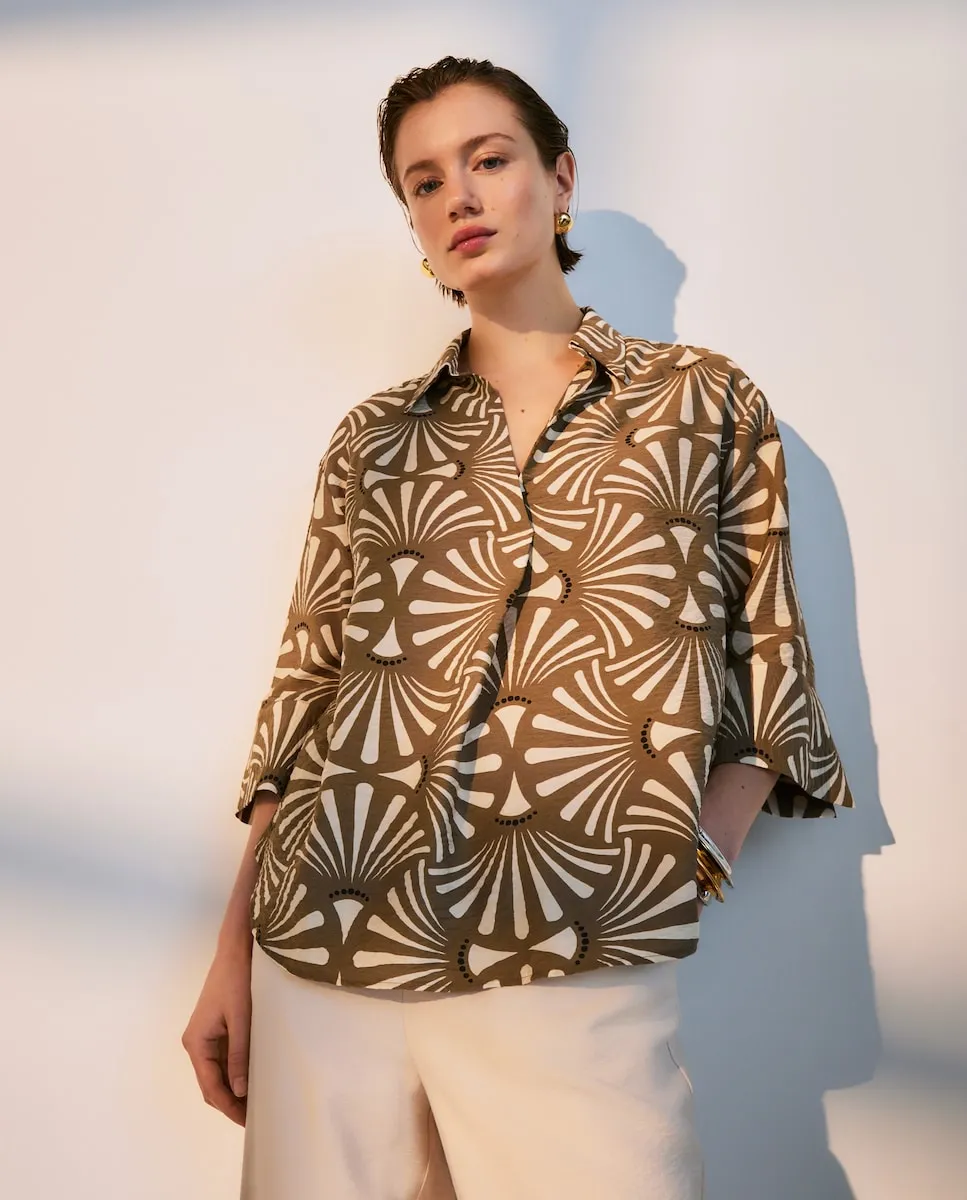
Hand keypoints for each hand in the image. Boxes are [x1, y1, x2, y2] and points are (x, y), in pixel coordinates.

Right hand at [181, 943, 252, 1126]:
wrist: (235, 950)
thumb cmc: (237, 980)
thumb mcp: (241, 1019)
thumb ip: (240, 1054)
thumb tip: (238, 1091)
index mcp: (197, 1042)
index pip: (210, 1086)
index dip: (228, 1107)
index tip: (247, 1122)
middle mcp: (196, 1043)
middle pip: (211, 1083)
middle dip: (230, 1102)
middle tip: (255, 1118)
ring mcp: (205, 1037)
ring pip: (217, 1073)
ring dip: (233, 1089)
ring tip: (256, 1103)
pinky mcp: (216, 1030)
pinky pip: (224, 1059)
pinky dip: (236, 1072)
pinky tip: (252, 1079)